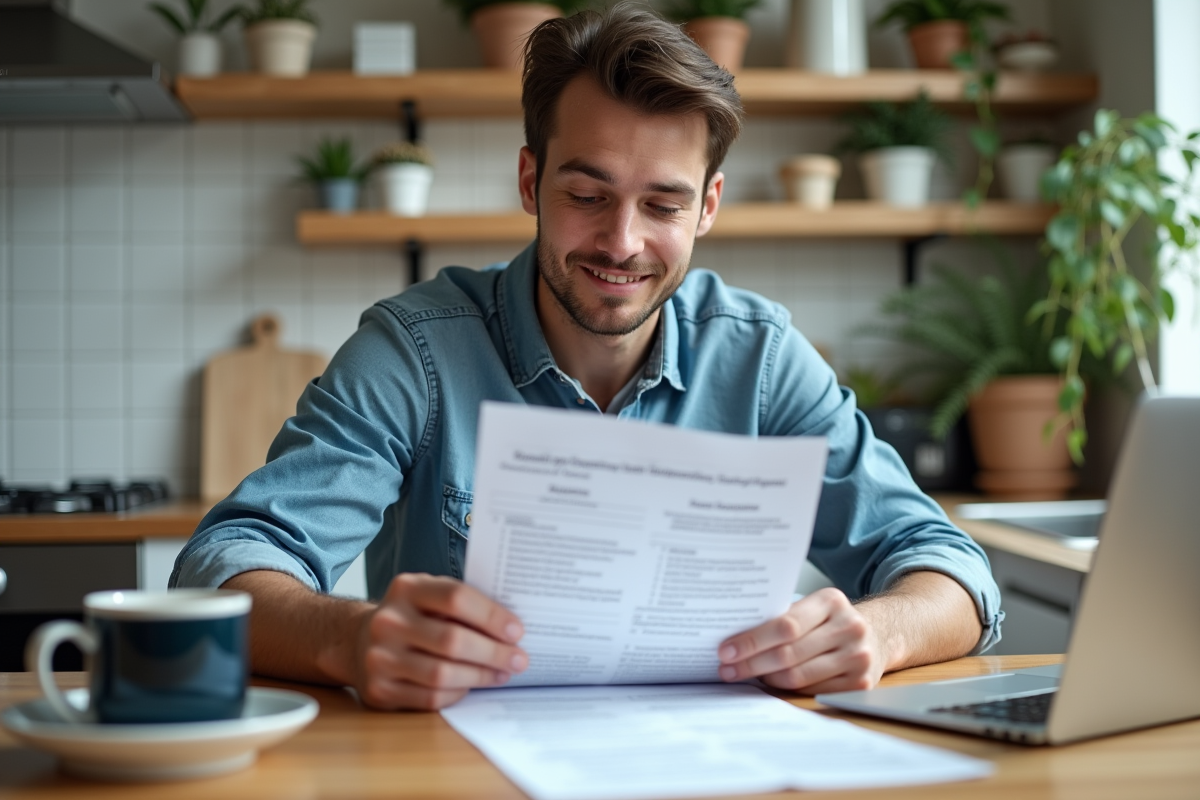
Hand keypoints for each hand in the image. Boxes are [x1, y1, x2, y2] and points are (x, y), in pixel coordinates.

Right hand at [352, 573, 527, 709]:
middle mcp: (388, 622)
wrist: (359, 642)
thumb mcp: (429, 595)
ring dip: (481, 676)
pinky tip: (473, 685)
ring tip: (503, 673)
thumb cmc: (411, 616)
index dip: (491, 616)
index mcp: (406, 589)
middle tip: (519, 658)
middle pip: (452, 640)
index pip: (456, 598)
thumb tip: (510, 627)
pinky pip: (430, 698)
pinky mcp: (379, 691)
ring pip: (442, 674)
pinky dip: (458, 693)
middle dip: (493, 652)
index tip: (517, 630)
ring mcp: (380, 658)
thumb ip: (462, 602)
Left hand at [716, 588, 885, 693]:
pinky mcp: (860, 682)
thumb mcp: (814, 606)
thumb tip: (735, 636)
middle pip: (788, 653)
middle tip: (726, 668)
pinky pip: (811, 690)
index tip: (726, 649)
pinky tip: (771, 681)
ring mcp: (857, 656)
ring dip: (765, 677)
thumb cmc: (832, 620)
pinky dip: (786, 688)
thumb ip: (783, 616)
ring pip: (798, 676)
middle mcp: (849, 627)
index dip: (752, 640)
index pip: (785, 625)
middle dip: (751, 663)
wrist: (878, 634)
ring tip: (743, 674)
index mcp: (832, 601)